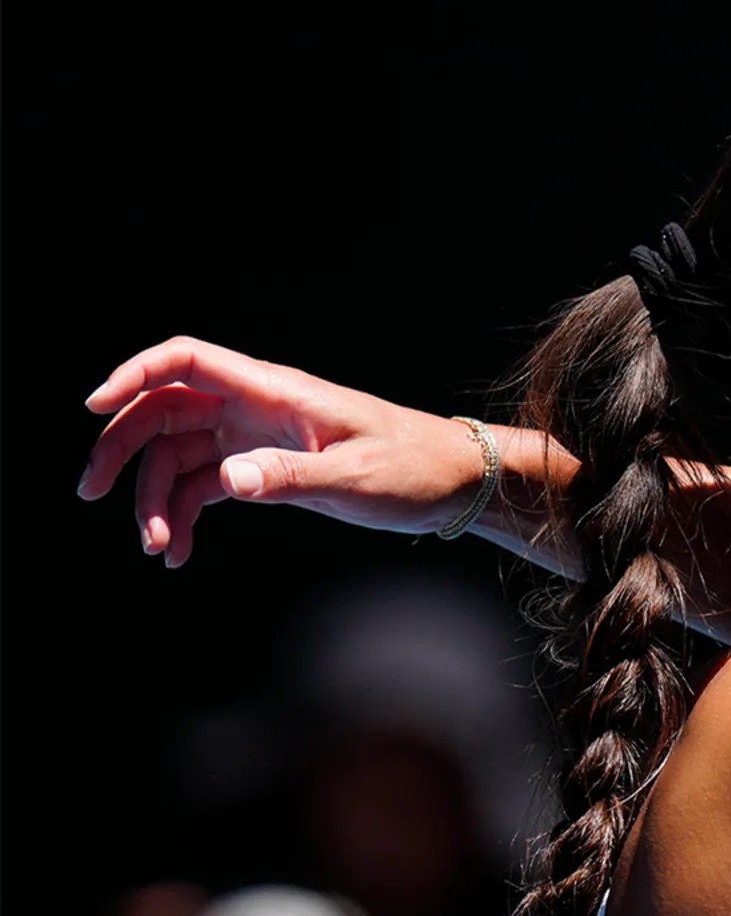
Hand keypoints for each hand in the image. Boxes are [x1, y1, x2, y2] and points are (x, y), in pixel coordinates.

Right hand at [78, 336, 490, 566]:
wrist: (453, 484)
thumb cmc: (414, 469)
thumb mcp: (355, 476)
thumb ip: (290, 476)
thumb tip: (227, 478)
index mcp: (272, 391)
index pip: (186, 361)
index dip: (133, 375)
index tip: (94, 408)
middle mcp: (254, 407)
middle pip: (163, 412)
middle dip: (123, 449)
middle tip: (93, 494)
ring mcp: (255, 437)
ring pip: (178, 456)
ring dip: (155, 499)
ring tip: (157, 549)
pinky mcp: (264, 468)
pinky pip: (204, 485)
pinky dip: (184, 516)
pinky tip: (178, 553)